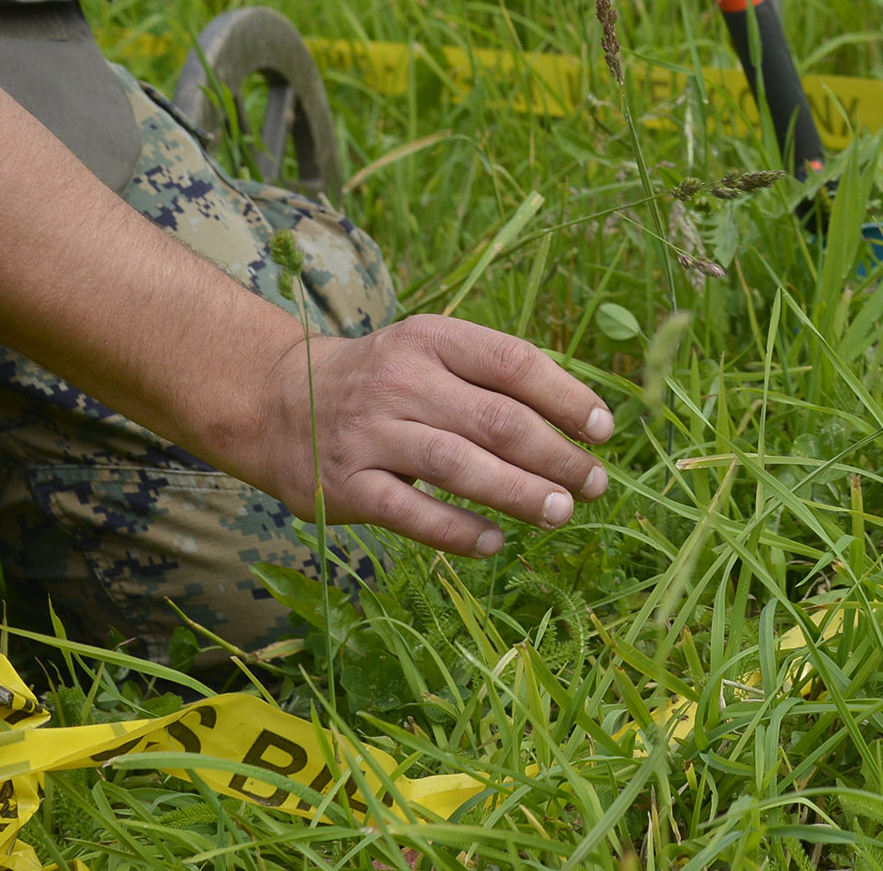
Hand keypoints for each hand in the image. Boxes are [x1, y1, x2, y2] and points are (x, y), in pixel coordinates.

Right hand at [222, 315, 614, 555]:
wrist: (279, 403)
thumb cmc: (384, 382)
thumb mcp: (431, 354)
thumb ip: (493, 377)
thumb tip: (581, 419)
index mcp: (432, 338)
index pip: (513, 362)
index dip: (566, 397)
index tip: (604, 430)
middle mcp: (402, 380)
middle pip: (496, 419)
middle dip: (556, 455)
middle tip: (595, 483)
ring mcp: (371, 433)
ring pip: (459, 466)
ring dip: (519, 493)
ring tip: (562, 512)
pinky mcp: (347, 484)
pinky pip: (412, 513)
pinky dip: (459, 531)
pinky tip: (496, 543)